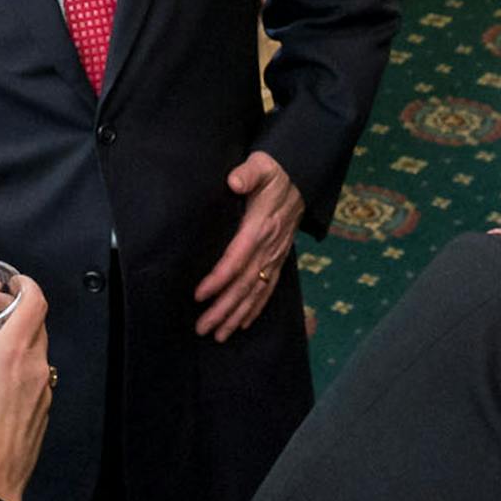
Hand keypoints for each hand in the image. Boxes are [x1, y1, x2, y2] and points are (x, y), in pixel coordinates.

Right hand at [0, 275, 52, 500]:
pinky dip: (25, 367)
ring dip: (23, 340)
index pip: (36, 302)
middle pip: (39, 323)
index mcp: (13, 352)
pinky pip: (40, 378)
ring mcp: (43, 392)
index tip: (9, 284)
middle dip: (19, 310)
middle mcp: (35, 367)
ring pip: (40, 352)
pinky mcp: (42, 413)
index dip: (26, 285)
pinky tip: (0, 381)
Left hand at [192, 150, 302, 341]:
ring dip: (237, 315)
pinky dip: (256, 308)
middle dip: (224, 309)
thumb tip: (234, 181)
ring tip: (219, 335)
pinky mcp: (279, 259)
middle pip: (244, 284)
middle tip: (202, 328)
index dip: (219, 279)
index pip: (237, 258)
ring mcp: (275, 257)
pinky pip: (269, 289)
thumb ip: (248, 173)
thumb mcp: (262, 166)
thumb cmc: (274, 173)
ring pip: (256, 292)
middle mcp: (269, 248)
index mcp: (260, 227)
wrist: (300, 178)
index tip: (199, 295)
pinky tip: (243, 323)